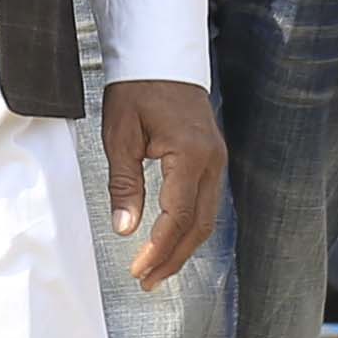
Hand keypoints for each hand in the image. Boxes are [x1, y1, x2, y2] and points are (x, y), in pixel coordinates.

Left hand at [105, 76, 225, 288]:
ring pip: (206, 218)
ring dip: (182, 247)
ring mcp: (217, 161)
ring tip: (157, 271)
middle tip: (147, 281)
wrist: (160, 56)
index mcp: (190, 155)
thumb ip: (124, 184)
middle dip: (173, 257)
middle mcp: (212, 162)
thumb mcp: (120, 135)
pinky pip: (205, 203)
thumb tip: (126, 228)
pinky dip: (189, 228)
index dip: (159, 248)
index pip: (177, 216)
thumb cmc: (137, 88)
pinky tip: (171, 242)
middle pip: (198, 225)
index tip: (138, 270)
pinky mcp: (212, 160)